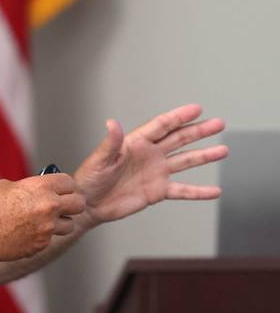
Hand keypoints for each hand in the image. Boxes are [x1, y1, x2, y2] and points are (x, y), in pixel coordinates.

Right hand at [0, 173, 85, 262]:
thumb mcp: (6, 186)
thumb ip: (27, 188)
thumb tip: (35, 191)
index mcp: (41, 188)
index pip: (69, 182)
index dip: (65, 185)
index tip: (62, 188)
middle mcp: (49, 208)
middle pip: (79, 204)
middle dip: (72, 203)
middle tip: (64, 205)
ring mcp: (46, 229)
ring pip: (69, 225)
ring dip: (61, 222)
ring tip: (46, 221)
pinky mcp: (40, 246)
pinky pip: (49, 239)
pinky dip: (42, 236)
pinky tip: (25, 233)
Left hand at [73, 104, 227, 227]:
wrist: (88, 203)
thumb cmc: (89, 178)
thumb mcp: (99, 159)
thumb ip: (110, 142)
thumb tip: (111, 122)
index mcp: (135, 143)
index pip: (161, 126)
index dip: (179, 117)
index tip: (197, 109)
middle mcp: (149, 155)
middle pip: (178, 139)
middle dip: (198, 131)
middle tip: (218, 123)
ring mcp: (155, 172)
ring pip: (185, 161)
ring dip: (204, 156)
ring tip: (223, 150)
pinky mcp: (157, 191)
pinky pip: (182, 190)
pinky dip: (198, 191)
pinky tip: (214, 191)